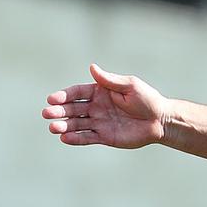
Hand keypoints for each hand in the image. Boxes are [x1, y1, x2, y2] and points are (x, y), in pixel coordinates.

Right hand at [42, 64, 170, 147]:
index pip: (77, 93)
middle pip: (73, 109)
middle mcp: (96, 107)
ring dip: (64, 126)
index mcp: (99, 91)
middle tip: (47, 114)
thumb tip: (92, 67)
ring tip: (53, 128)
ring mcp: (98, 122)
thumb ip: (109, 80)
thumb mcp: (130, 86)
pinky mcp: (104, 136)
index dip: (64, 95)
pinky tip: (65, 138)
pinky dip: (76, 138)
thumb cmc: (146, 99)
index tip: (52, 98)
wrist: (160, 120)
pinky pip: (87, 137)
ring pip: (77, 124)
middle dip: (59, 111)